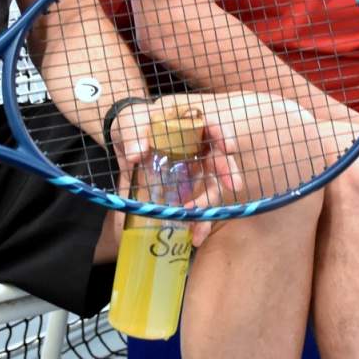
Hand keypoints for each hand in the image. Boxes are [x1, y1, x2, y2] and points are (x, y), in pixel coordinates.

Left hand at [110, 95, 263, 246]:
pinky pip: (198, 204)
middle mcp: (199, 147)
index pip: (211, 125)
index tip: (228, 146)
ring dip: (211, 205)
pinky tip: (195, 236)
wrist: (125, 139)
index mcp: (189, 125)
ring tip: (201, 225)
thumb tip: (136, 154)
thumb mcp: (131, 124)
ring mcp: (196, 169)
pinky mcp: (187, 188)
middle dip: (227, 172)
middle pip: (219, 159)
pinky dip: (198, 221)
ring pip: (212, 185)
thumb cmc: (134, 123)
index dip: (223, 134)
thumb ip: (134, 137)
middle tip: (234, 186)